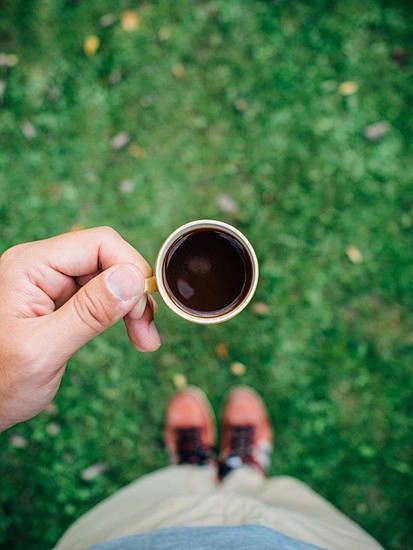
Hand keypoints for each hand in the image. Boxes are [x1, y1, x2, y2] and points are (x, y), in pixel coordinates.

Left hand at [0, 226, 160, 431]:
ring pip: (110, 278)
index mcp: (31, 266)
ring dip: (132, 306)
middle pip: (108, 259)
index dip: (129, 269)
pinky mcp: (61, 302)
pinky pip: (102, 296)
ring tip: (145, 339)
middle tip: (146, 332)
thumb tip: (133, 278)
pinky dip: (121, 314)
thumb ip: (89, 312)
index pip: (99, 244)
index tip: (141, 308)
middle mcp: (42, 267)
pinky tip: (134, 334)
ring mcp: (52, 284)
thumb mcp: (43, 350)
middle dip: (134, 293)